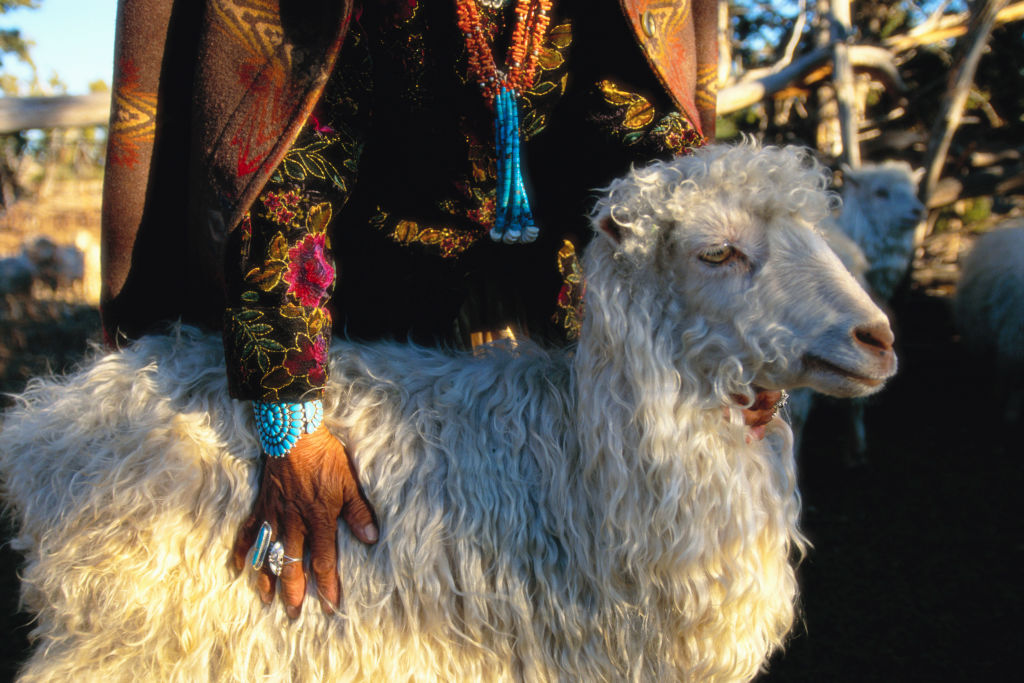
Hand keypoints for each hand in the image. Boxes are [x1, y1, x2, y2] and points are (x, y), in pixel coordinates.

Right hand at [232, 424, 377, 616]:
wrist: (295, 432)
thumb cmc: (325, 456)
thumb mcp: (349, 482)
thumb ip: (359, 512)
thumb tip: (370, 537)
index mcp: (319, 519)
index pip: (324, 560)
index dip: (327, 585)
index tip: (330, 605)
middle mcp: (294, 522)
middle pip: (293, 565)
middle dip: (295, 592)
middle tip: (294, 614)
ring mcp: (275, 515)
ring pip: (270, 554)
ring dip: (268, 579)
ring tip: (268, 600)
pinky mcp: (262, 505)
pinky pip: (250, 531)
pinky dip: (243, 550)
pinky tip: (238, 567)